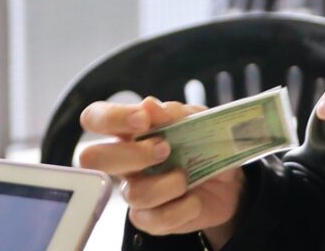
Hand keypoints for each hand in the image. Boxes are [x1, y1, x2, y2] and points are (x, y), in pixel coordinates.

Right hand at [78, 98, 245, 243]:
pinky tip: (194, 200)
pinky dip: (180, 209)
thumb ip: (174, 113)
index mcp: (130, 131)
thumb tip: (149, 105)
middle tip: (165, 149)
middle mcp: (124, 161)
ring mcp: (135, 190)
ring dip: (167, 184)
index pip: (96, 118)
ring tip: (186, 177)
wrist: (230, 182)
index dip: (111, 118)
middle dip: (132, 154)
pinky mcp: (150, 218)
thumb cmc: (205, 145)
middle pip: (94, 159)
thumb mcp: (198, 121)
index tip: (143, 119)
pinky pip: (153, 219)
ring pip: (132, 193)